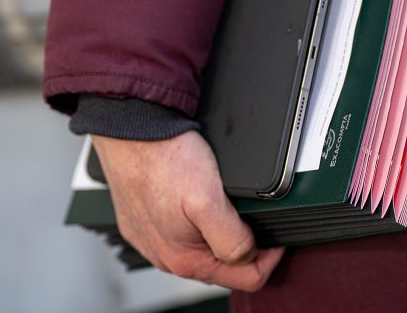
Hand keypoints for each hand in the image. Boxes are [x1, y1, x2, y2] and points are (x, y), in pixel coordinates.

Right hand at [91, 131, 284, 290]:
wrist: (130, 129)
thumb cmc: (163, 159)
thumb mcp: (208, 201)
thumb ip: (232, 238)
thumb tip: (248, 255)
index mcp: (185, 260)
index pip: (246, 278)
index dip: (270, 257)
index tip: (276, 234)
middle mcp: (166, 255)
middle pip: (223, 264)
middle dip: (244, 244)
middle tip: (253, 214)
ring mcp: (152, 238)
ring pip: (202, 246)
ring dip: (221, 230)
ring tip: (226, 203)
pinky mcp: (143, 219)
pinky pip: (179, 228)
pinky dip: (196, 218)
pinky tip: (198, 197)